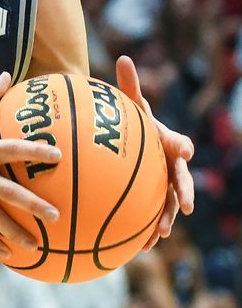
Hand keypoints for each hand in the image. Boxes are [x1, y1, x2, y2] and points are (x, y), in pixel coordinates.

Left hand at [115, 56, 193, 250]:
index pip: (177, 143)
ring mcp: (161, 184)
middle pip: (179, 180)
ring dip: (164, 219)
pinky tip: (135, 249)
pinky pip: (148, 216)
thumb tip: (124, 58)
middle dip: (182, 193)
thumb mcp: (128, 104)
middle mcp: (169, 166)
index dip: (181, 144)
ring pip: (166, 204)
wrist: (130, 140)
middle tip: (183, 206)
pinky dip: (143, 231)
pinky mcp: (150, 199)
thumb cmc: (130, 121)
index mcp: (167, 143)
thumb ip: (129, 86)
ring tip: (158, 235)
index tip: (184, 149)